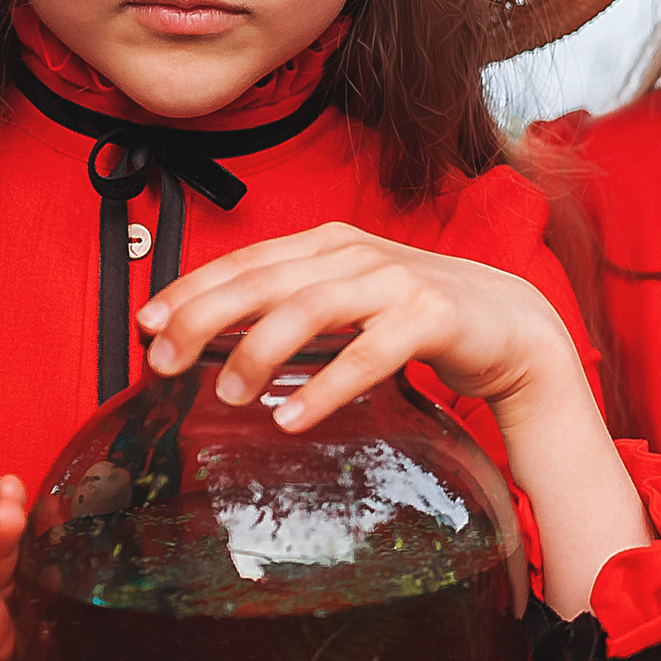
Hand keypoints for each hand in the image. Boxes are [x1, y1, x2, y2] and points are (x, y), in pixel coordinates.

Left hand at [135, 223, 588, 434]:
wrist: (513, 326)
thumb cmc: (418, 317)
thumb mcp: (348, 301)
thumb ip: (293, 308)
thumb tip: (213, 338)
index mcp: (329, 243)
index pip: (246, 261)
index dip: (192, 289)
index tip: (147, 325)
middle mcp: (356, 253)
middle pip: (265, 280)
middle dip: (206, 318)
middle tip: (164, 361)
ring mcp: (395, 281)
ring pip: (310, 309)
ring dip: (259, 350)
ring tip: (228, 394)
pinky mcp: (431, 317)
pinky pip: (368, 354)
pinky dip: (325, 386)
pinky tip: (291, 416)